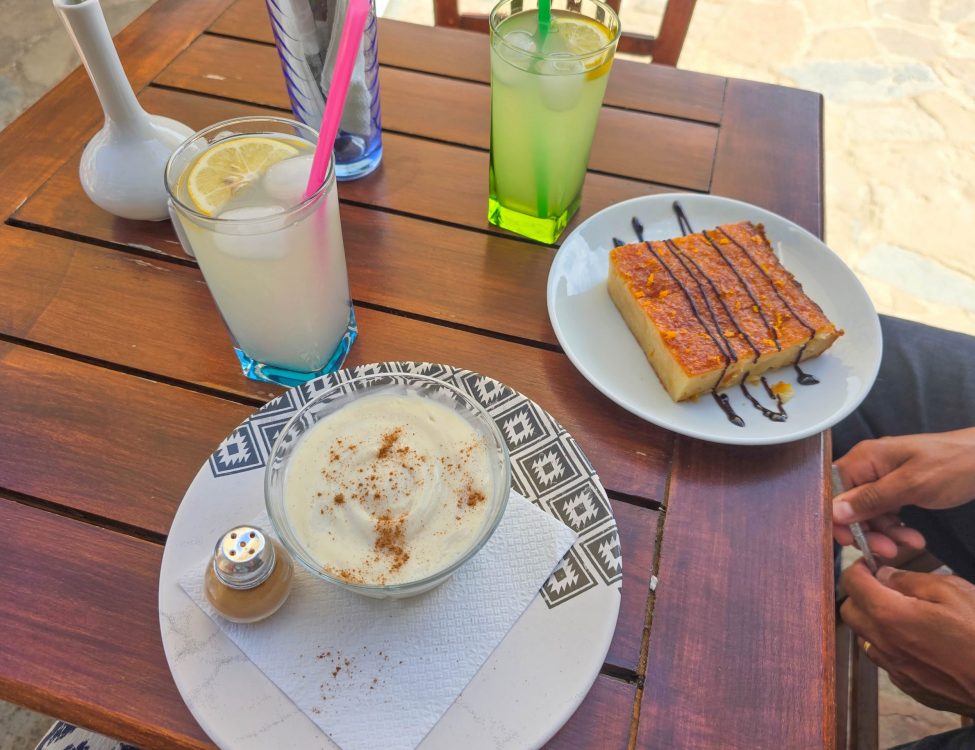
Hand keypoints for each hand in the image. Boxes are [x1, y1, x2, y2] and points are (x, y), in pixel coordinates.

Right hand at [832, 428, 974, 556]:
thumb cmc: (952, 465)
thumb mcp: (910, 485)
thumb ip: (870, 499)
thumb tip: (834, 512)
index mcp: (865, 459)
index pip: (833, 490)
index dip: (838, 517)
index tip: (853, 540)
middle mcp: (869, 467)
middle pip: (850, 505)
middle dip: (868, 531)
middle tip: (888, 550)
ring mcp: (884, 479)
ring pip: (869, 514)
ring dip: (886, 533)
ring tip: (911, 544)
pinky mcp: (899, 490)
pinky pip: (886, 513)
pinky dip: (897, 528)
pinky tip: (914, 538)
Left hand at [840, 562, 974, 716]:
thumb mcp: (952, 591)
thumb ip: (910, 580)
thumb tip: (885, 576)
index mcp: (890, 615)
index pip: (852, 583)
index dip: (859, 569)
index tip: (870, 564)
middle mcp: (885, 644)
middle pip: (850, 612)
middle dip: (861, 594)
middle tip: (885, 587)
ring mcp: (897, 669)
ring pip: (866, 638)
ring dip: (874, 622)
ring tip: (904, 614)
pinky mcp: (911, 687)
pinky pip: (887, 661)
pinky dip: (892, 646)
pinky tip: (917, 640)